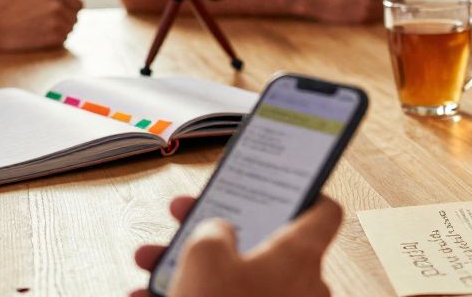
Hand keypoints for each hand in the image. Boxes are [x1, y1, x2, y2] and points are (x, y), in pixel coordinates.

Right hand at [0, 0, 82, 50]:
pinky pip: (63, 40)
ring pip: (70, 30)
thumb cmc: (14, 11)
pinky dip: (54, 42)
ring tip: (41, 32)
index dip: (71, 12)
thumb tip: (77, 2)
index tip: (61, 17)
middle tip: (46, 27)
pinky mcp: (54, 36)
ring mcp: (56, 21)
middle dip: (65, 23)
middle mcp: (57, 5)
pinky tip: (39, 38)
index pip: (79, 5)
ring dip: (60, 33)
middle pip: (75, 19)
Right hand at [132, 195, 342, 296]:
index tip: (279, 186)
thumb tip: (221, 232)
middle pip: (264, 245)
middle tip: (186, 217)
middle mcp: (302, 286)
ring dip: (192, 267)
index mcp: (301, 256)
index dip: (304, 194)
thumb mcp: (204, 256)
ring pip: (237, 279)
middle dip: (217, 230)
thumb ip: (214, 230)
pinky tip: (148, 295)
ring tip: (150, 260)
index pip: (324, 213)